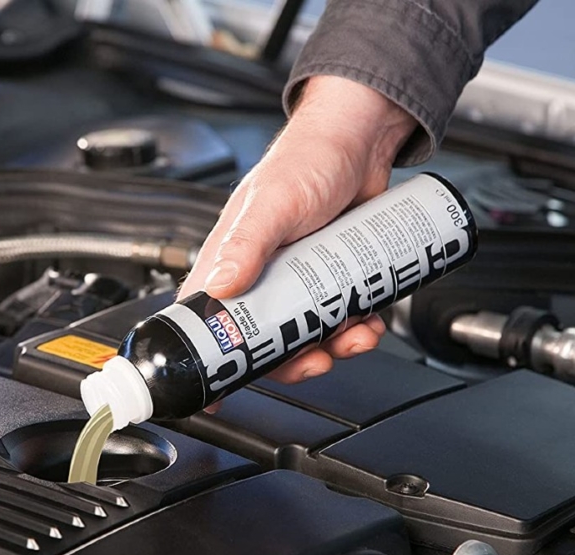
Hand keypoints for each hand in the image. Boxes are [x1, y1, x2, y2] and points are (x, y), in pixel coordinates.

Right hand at [179, 75, 416, 384]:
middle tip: (313, 360)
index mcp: (229, 261)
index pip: (205, 320)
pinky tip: (368, 320)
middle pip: (263, 340)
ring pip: (304, 333)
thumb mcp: (273, 203)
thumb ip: (245, 244)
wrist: (365, 139)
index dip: (210, 360)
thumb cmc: (308, 158)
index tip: (218, 395)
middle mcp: (259, 274)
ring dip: (330, 346)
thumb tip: (219, 288)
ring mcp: (298, 278)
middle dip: (290, 360)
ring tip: (353, 336)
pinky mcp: (330, 276)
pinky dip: (354, 328)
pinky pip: (337, 317)